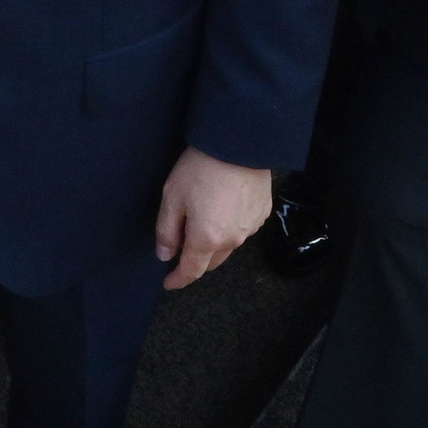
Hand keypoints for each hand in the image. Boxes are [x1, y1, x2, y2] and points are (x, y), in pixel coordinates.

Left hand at [153, 147, 269, 290]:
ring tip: (202, 225)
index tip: (169, 283)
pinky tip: (222, 211)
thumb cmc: (201, 168)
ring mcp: (250, 228)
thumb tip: (165, 255)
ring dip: (214, 245)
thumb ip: (166, 231)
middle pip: (211, 262)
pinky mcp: (262, 214)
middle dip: (195, 263)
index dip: (178, 280)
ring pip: (228, 247)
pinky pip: (242, 230)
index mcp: (207, 239)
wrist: (239, 144)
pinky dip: (230, 228)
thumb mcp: (172, 197)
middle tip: (181, 252)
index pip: (191, 271)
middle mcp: (232, 240)